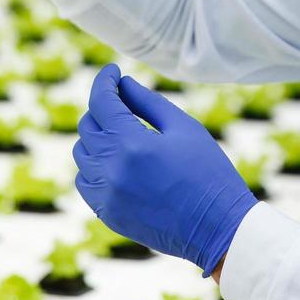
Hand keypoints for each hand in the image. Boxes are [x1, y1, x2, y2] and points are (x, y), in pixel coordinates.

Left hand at [73, 64, 258, 277]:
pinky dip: (94, 166)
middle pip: (88, 125)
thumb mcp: (184, 128)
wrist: (218, 227)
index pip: (101, 101)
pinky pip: (85, 182)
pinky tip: (117, 163)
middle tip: (123, 103)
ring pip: (81, 154)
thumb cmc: (208, 171)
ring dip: (97, 138)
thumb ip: (148, 102)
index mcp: (131, 143)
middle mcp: (111, 169)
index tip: (113, 71)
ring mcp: (106, 195)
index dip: (105, 80)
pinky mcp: (107, 214)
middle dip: (103, 108)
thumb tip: (123, 84)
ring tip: (122, 134)